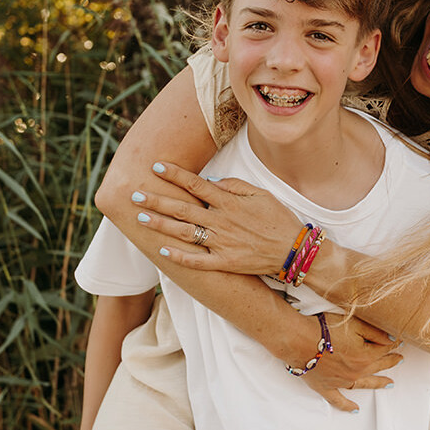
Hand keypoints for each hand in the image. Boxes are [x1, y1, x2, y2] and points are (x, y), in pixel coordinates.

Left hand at [133, 162, 304, 274]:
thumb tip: (210, 182)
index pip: (196, 185)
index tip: (156, 166)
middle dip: (156, 200)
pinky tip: (163, 252)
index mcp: (229, 202)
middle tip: (135, 194)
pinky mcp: (225, 263)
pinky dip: (179, 257)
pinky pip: (198, 261)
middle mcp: (222, 221)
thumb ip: (234, 186)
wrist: (294, 250)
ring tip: (142, 218)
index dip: (175, 175)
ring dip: (161, 225)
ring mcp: (222, 243)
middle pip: (182, 208)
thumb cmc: (278, 219)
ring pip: (184, 233)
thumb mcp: (261, 194)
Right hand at [298, 313, 402, 412]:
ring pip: (364, 384)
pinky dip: (347, 406)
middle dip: (390, 362)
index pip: (385, 349)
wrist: (298, 340)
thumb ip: (375, 332)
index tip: (400, 341)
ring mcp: (342, 382)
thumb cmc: (324, 328)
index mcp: (366, 356)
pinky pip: (339, 400)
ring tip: (390, 384)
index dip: (393, 344)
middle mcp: (357, 372)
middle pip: (378, 366)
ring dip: (378, 383)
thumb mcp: (354, 323)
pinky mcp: (326, 387)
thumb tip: (393, 338)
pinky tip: (355, 410)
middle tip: (400, 359)